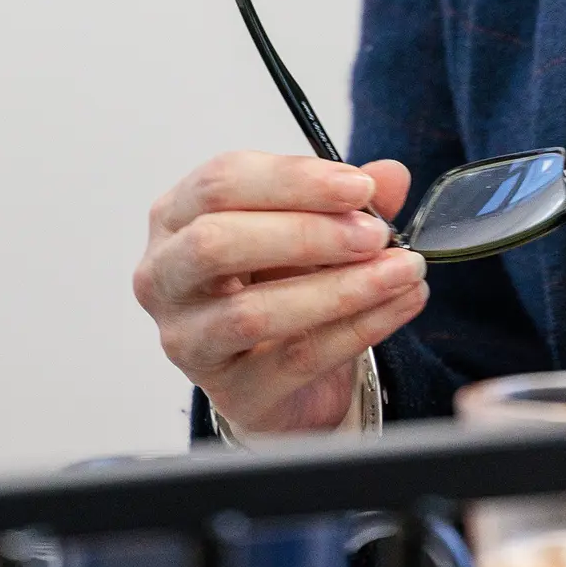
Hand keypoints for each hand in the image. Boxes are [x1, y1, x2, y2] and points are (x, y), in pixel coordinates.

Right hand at [136, 151, 426, 435]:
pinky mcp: (229, 391)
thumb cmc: (278, 285)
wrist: (281, 377)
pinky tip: (399, 304)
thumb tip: (391, 175)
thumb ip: (344, 201)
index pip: (220, 183)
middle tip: (375, 233)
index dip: (293, 180)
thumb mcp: (308, 231)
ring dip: (341, 288)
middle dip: (307, 232)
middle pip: (216, 242)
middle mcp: (164, 277)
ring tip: (401, 270)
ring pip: (253, 312)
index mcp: (175, 218)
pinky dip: (358, 327)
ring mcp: (188, 340)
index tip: (360, 185)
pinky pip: (296, 359)